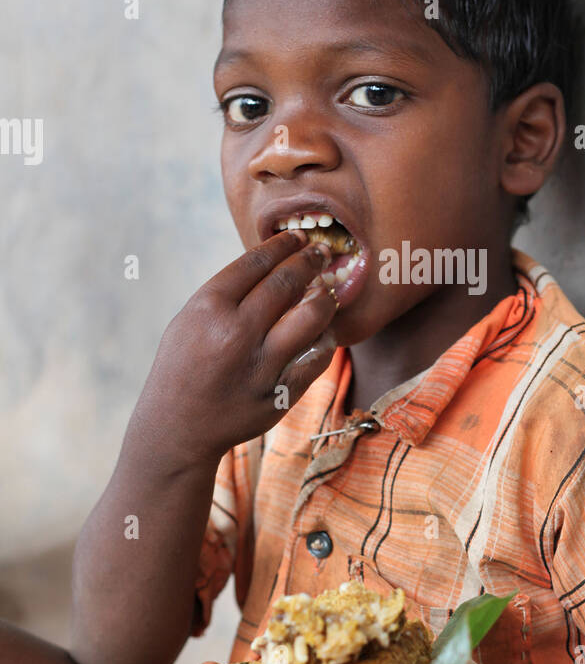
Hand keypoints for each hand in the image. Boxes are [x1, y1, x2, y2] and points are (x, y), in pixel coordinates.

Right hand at [129, 229, 339, 470]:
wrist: (178, 427)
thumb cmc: (184, 366)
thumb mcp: (189, 320)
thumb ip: (228, 294)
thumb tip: (275, 265)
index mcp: (208, 309)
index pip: (255, 263)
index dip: (282, 245)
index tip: (297, 237)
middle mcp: (236, 333)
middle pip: (287, 282)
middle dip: (310, 260)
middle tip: (321, 252)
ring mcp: (260, 366)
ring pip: (312, 316)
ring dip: (324, 297)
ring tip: (327, 290)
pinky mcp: (279, 394)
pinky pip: (317, 357)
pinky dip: (324, 339)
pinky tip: (323, 331)